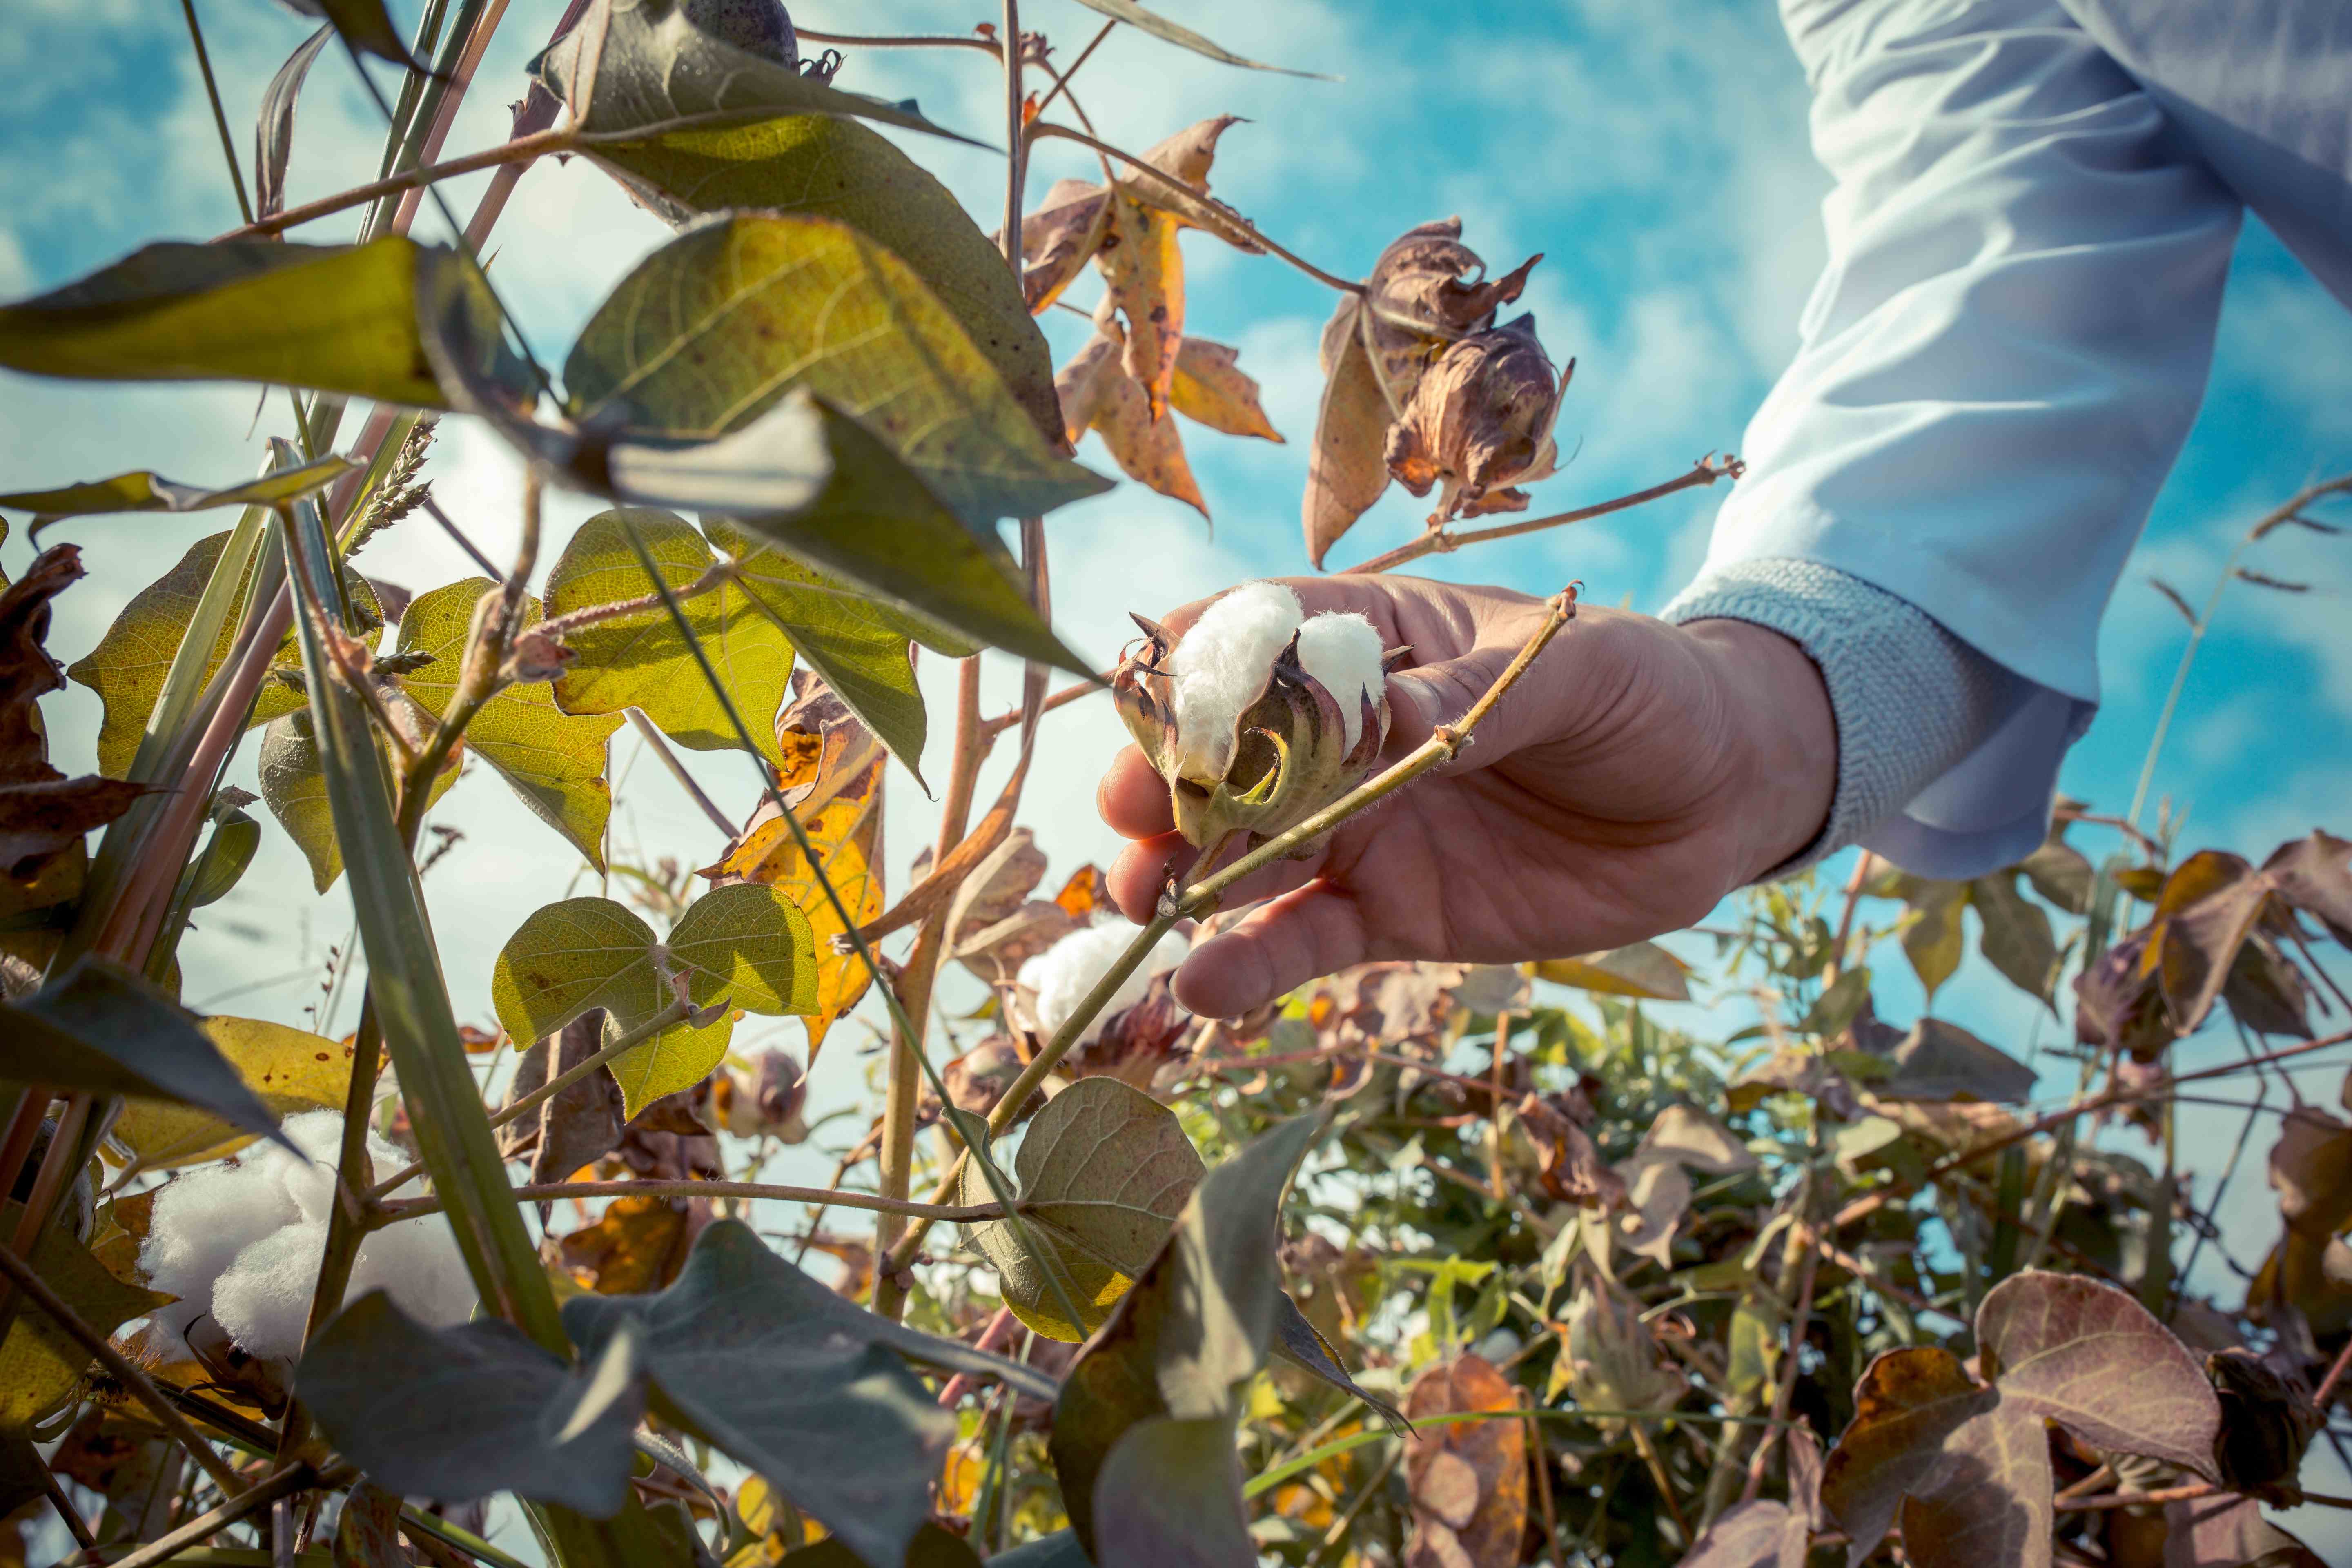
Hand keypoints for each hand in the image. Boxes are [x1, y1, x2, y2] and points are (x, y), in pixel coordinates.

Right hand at [1097, 576, 1836, 1016]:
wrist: (1716, 797)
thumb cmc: (1643, 693)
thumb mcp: (1573, 670)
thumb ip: (1470, 697)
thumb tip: (1380, 714)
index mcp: (1372, 643)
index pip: (1256, 641)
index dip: (1197, 672)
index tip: (1153, 709)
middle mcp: (1338, 738)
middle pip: (1224, 759)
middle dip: (1167, 785)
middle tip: (1133, 819)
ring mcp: (1354, 829)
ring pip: (1239, 858)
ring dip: (1180, 880)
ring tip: (1143, 906)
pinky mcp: (1384, 914)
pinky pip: (1299, 942)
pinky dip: (1247, 967)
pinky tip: (1202, 989)